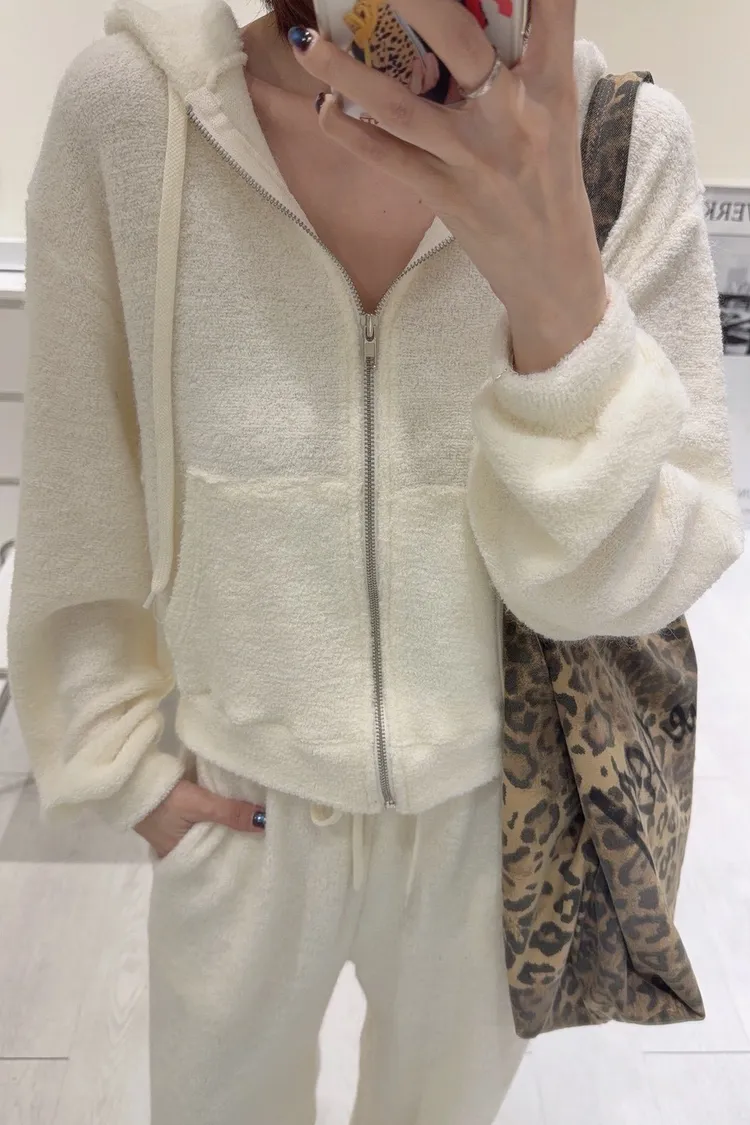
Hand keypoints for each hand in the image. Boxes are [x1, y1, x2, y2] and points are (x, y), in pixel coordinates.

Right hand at [133, 778, 265, 858]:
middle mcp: (179, 848)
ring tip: (257, 822)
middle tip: (266, 835)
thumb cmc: (163, 799)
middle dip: (236, 840)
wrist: (134, 777)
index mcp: (181, 857)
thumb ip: (230, 813)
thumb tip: (264, 822)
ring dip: (227, 825)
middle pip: (215, 845)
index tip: (262, 851)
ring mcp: (177, 830)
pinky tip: (235, 807)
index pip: (215, 862)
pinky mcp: (178, 812)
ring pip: (210, 830)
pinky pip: (204, 817)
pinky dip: (217, 813)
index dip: (236, 856)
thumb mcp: (199, 805)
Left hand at [290, 0, 607, 371]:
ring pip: (402, 108)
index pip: (551, 7)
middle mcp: (513, 115)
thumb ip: (527, 64)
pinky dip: (350, 134)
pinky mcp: (446, 196)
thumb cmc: (549, 186)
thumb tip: (488, 16)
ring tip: (310, 44)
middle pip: (462, 42)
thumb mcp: (555, 116)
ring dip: (348, 74)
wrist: (552, 272)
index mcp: (551, 86)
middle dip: (417, 4)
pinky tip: (324, 107)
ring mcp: (474, 158)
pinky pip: (388, 160)